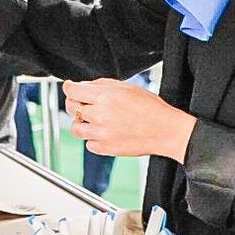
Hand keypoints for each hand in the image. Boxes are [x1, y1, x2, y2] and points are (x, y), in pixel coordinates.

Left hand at [64, 79, 196, 160]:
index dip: (69, 87)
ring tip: (92, 121)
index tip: (69, 87)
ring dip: (80, 123)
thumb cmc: (151, 108)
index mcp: (105, 96)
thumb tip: (83, 86)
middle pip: (70, 108)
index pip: (72, 91)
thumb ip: (102, 85)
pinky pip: (88, 144)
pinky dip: (93, 139)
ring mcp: (101, 133)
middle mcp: (100, 114)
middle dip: (73, 103)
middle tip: (81, 103)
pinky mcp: (106, 148)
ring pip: (75, 128)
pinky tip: (104, 133)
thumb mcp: (127, 87)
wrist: (166, 130)